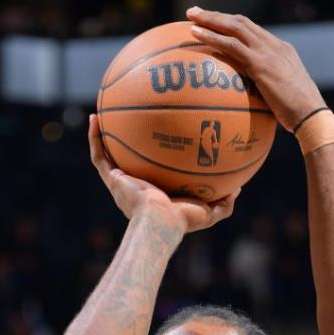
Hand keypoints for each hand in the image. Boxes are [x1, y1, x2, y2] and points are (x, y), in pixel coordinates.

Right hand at [88, 114, 238, 234]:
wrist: (160, 223)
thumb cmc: (183, 220)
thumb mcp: (210, 212)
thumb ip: (224, 202)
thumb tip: (239, 188)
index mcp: (155, 193)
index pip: (153, 172)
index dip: (154, 157)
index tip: (159, 139)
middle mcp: (135, 186)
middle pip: (129, 159)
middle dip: (127, 142)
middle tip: (131, 119)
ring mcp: (121, 182)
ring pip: (108, 154)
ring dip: (103, 134)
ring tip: (103, 111)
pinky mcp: (112, 179)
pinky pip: (99, 154)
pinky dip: (94, 137)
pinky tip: (94, 117)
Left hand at [186, 6, 324, 132]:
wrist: (311, 115)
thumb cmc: (298, 116)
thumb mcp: (282, 97)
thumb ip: (267, 91)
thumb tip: (252, 104)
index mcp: (281, 50)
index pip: (253, 30)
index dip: (232, 24)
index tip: (216, 23)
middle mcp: (274, 46)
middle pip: (241, 22)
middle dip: (217, 15)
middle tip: (195, 12)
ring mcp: (267, 52)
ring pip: (234, 27)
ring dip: (210, 20)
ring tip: (190, 17)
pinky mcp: (260, 64)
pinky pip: (231, 45)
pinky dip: (212, 37)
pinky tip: (195, 35)